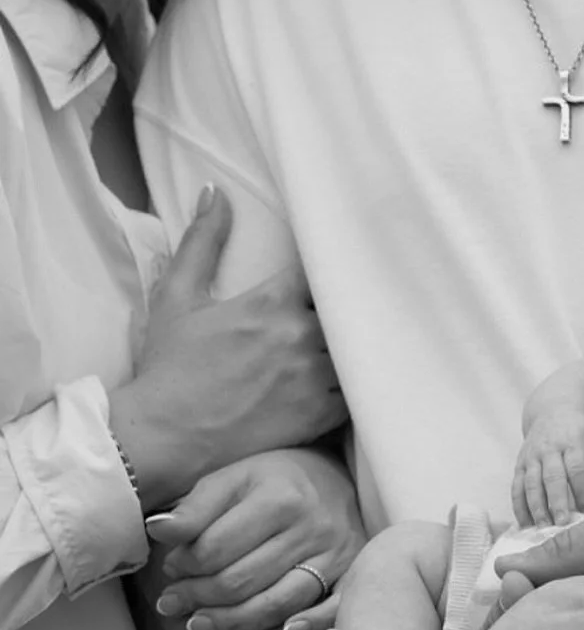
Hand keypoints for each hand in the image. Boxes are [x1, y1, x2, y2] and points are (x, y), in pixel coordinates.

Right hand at [108, 187, 347, 508]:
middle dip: (357, 304)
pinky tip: (363, 378)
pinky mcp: (318, 416)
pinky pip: (358, 394)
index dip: (342, 262)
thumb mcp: (177, 296)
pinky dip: (361, 385)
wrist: (162, 437)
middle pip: (352, 308)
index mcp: (271, 302)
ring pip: (359, 350)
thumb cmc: (169, 366)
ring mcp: (312, 377)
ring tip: (374, 337)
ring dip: (362, 344)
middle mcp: (299, 335)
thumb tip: (216, 191)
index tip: (349, 259)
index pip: (328, 267)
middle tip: (375, 297)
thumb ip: (202, 241)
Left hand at [144, 448, 363, 629]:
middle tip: (171, 601)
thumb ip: (195, 507)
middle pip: (240, 581)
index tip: (171, 566)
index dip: (183, 565)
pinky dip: (306, 626)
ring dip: (228, 622)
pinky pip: (327, 611)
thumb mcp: (233, 478)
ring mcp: (334, 552)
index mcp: (279, 497)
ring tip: (196, 623)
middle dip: (196, 596)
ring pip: (274, 605)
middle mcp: (311, 526)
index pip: (216, 549)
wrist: (333, 477)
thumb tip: (157, 532)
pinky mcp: (350, 572)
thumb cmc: (272, 480)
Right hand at [512, 413, 583, 525]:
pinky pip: (516, 487)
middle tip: (562, 523)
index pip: (577, 468)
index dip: (582, 492)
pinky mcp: (519, 464)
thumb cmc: (580, 433)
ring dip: (536, 508)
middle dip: (557, 501)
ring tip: (544, 528)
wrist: (553, 412)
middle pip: (552, 477)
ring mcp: (531, 456)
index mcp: (573, 440)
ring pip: (531, 483)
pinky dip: (519, 507)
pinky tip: (525, 524)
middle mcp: (549, 448)